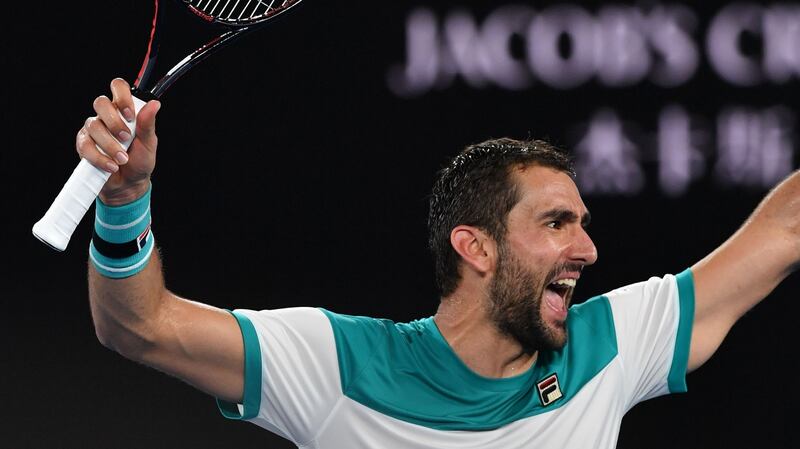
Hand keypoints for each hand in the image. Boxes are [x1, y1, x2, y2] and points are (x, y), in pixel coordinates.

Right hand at [76, 78, 160, 205]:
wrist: (128, 184)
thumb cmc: (140, 161)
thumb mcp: (149, 143)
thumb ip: (148, 124)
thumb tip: (155, 104)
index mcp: (124, 111)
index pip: (118, 87)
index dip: (122, 97)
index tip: (130, 115)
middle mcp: (106, 116)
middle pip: (101, 103)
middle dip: (114, 122)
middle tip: (126, 138)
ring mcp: (92, 129)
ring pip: (94, 126)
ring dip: (110, 145)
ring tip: (123, 159)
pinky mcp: (83, 144)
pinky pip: (85, 145)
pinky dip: (100, 158)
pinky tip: (112, 166)